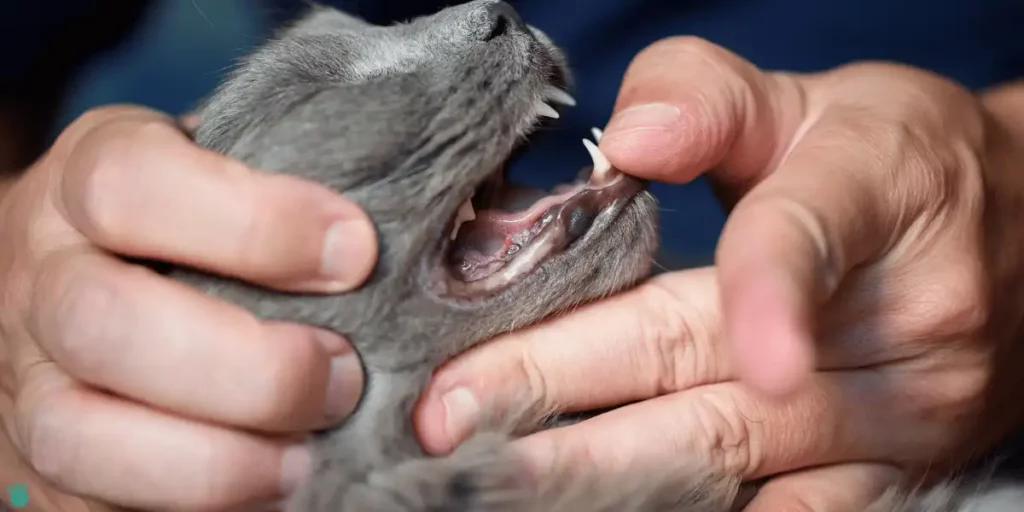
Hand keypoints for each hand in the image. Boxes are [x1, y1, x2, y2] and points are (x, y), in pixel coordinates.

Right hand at [0, 106, 377, 510]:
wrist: (99, 280)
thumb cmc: (201, 227)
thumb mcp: (236, 179)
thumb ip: (302, 198)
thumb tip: (444, 233)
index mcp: (89, 182)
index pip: (133, 186)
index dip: (252, 225)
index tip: (357, 253)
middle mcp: (42, 278)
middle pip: (104, 322)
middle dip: (245, 366)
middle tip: (345, 378)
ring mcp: (28, 378)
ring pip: (78, 432)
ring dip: (213, 459)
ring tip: (307, 460)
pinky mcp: (39, 463)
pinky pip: (89, 502)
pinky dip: (190, 506)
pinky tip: (269, 490)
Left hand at [412, 38, 1023, 509]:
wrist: (1019, 238)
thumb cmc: (890, 163)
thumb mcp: (812, 102)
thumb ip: (709, 101)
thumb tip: (624, 144)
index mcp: (875, 197)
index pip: (804, 242)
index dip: (766, 297)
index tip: (739, 359)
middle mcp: (899, 325)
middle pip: (724, 378)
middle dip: (573, 400)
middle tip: (453, 418)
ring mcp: (898, 420)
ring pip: (740, 466)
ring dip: (612, 481)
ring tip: (499, 483)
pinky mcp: (892, 478)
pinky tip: (602, 509)